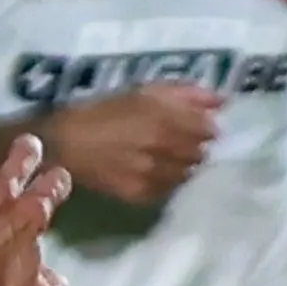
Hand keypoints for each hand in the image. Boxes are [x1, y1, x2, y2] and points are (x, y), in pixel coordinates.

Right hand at [36, 83, 224, 207]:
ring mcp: (152, 173)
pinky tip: (153, 173)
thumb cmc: (104, 110)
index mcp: (165, 116)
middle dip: (194, 148)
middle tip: (178, 144)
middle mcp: (163, 146)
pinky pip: (168, 190)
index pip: (209, 129)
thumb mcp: (143, 92)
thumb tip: (222, 101)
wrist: (65, 143)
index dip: (204, 128)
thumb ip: (186, 94)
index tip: (195, 127)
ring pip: (186, 174)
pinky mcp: (140, 194)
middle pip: (200, 153)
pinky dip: (166, 182)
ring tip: (165, 159)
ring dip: (182, 167)